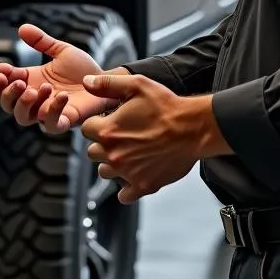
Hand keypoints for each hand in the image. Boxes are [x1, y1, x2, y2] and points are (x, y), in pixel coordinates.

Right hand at [0, 23, 128, 133]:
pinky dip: (52, 111)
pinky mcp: (65, 121)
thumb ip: (41, 41)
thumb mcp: (61, 51)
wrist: (106, 80)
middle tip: (15, 80)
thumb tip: (22, 28)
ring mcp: (48, 111)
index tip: (0, 69)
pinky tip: (60, 95)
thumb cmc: (83, 69)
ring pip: (23, 118)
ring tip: (36, 88)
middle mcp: (36, 99)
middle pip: (8, 105)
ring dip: (24, 103)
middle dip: (6, 93)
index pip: (5, 86)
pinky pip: (51, 124)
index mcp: (31, 82)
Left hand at [81, 73, 224, 203]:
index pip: (86, 130)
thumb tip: (86, 82)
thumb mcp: (137, 85)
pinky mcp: (143, 185)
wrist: (193, 129)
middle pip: (92, 152)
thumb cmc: (166, 106)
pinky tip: (135, 173)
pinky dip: (126, 188)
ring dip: (112, 163)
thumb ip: (107, 84)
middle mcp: (114, 154)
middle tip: (121, 137)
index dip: (97, 124)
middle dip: (102, 144)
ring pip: (105, 172)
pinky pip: (123, 195)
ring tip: (129, 153)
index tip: (109, 122)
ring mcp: (128, 172)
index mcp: (108, 131)